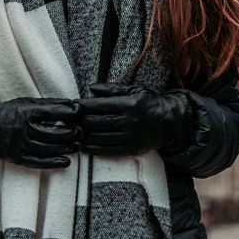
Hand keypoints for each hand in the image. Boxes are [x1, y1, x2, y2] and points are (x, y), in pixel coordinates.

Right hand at [0, 96, 80, 168]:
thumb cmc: (8, 113)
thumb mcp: (25, 102)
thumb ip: (47, 104)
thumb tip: (70, 103)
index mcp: (25, 111)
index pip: (52, 111)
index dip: (70, 111)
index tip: (80, 110)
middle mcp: (22, 129)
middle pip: (53, 132)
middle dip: (71, 131)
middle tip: (82, 130)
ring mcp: (20, 144)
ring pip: (48, 148)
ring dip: (66, 147)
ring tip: (77, 144)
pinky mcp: (18, 158)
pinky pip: (38, 162)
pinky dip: (54, 162)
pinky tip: (67, 161)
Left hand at [78, 82, 194, 156]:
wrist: (170, 122)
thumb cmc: (149, 102)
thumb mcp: (134, 90)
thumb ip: (112, 89)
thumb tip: (91, 88)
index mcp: (129, 103)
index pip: (99, 105)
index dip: (83, 106)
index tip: (72, 105)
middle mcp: (129, 120)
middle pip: (96, 122)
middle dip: (79, 121)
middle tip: (68, 120)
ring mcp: (130, 136)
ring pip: (100, 137)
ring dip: (83, 136)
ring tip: (72, 133)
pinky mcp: (131, 149)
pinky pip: (108, 150)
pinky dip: (94, 149)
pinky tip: (84, 146)